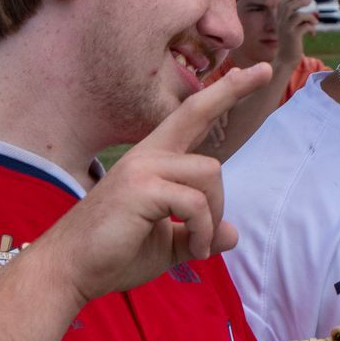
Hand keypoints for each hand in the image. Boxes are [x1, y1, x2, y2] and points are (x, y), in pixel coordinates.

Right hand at [41, 62, 272, 304]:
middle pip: (198, 114)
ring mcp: (142, 168)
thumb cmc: (113, 254)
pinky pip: (195, 203)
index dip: (222, 92)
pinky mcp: (141, 188)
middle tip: (269, 70)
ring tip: (199, 245)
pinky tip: (193, 250)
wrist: (70, 270)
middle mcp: (147, 155)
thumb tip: (232, 234)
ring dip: (213, 215)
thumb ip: (197, 233)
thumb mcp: (165, 243)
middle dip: (232, 90)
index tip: (256, 71)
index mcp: (152, 160)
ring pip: (209, 172)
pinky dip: (202, 231)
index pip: (191, 115)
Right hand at [274, 0, 319, 68]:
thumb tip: (304, 9)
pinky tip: (313, 34)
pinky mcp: (293, 37)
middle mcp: (281, 24)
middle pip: (289, 6)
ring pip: (298, 15)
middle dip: (301, 1)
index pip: (282, 3)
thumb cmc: (290, 45)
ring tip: (314, 22)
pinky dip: (312, 28)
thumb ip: (293, 20)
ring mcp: (286, 30)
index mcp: (279, 21)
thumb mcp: (289, 30)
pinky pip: (305, 26)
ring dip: (309, 16)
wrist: (285, 60)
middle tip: (310, 1)